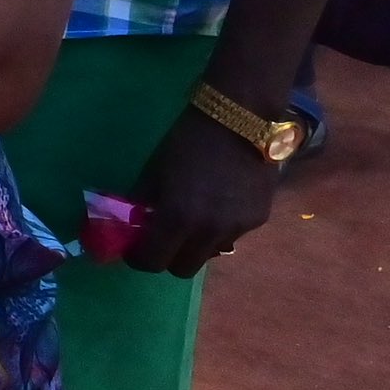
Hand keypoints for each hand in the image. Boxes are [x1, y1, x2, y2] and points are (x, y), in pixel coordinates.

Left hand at [124, 97, 281, 274]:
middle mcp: (210, 232)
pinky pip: (231, 237)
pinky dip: (218, 230)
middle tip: (161, 239)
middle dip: (167, 258)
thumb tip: (130, 223)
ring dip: (195, 245)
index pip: (154, 261)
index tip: (134, 249)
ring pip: (209, 254)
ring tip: (192, 218)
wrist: (240, 121)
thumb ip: (142, 203)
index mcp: (179, 218)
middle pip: (183, 268)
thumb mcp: (154, 171)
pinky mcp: (259, 220)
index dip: (139, 258)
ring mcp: (239, 228)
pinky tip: (217, 204)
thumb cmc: (187, 141)